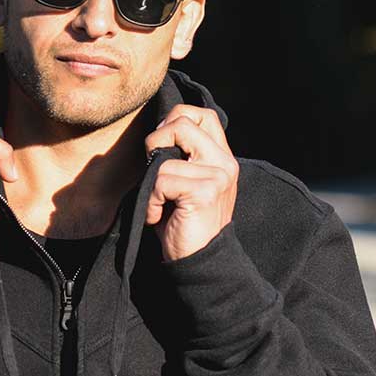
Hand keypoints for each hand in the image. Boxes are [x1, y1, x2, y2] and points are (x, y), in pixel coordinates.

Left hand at [143, 105, 238, 261]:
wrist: (200, 261)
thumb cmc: (185, 224)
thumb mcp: (186, 183)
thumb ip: (181, 157)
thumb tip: (157, 133)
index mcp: (221, 157)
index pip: (201, 114)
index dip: (174, 120)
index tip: (162, 147)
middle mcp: (224, 162)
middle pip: (182, 122)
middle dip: (156, 141)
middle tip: (154, 171)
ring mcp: (218, 176)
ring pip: (166, 158)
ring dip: (151, 184)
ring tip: (159, 205)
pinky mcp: (205, 192)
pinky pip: (162, 180)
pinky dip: (152, 200)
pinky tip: (158, 217)